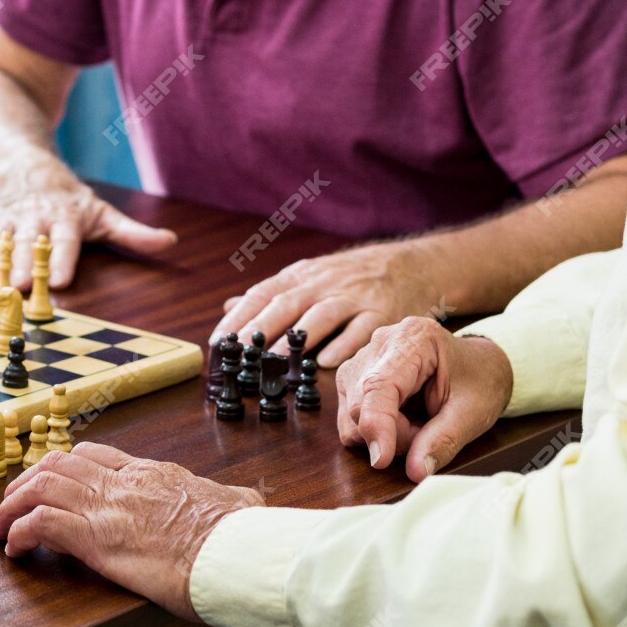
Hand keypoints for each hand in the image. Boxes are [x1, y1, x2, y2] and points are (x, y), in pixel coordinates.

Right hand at [0, 158, 175, 289]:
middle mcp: (34, 218)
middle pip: (27, 243)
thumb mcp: (101, 212)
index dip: (61, 260)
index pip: (64, 240)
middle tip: (14, 289)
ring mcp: (7, 220)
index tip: (58, 282)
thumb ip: (132, 233)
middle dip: (20, 266)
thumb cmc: (68, 199)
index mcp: (64, 217)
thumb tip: (170, 242)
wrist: (25, 168)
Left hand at [0, 443, 262, 621]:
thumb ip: (233, 499)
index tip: (51, 482)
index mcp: (153, 474)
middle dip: (28, 480)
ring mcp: (108, 507)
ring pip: (42, 485)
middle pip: (59, 463)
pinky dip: (20, 531)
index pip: (96, 456)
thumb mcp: (239, 505)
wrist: (238, 553)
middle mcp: (124, 483)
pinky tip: (14, 547)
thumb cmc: (241, 536)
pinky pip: (41, 523)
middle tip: (12, 502)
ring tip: (0, 525)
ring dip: (13, 504)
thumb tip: (246, 502)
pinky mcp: (97, 539)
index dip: (66, 466)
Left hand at [213, 240, 450, 367]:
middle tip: (239, 354)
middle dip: (260, 329)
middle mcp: (323, 284)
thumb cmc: (350, 276)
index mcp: (301, 277)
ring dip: (298, 339)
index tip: (217, 341)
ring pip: (321, 315)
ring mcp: (353, 297)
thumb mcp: (308, 276)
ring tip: (275, 361)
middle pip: (287, 304)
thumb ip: (271, 295)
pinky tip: (325, 361)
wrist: (410, 264)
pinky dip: (342, 344)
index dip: (239, 318)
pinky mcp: (382, 312)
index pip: (262, 295)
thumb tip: (229, 307)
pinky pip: (360, 329)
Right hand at [334, 317, 511, 481]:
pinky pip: (350, 417)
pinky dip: (376, 430)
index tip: (382, 460)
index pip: (378, 385)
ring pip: (350, 415)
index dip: (377, 425)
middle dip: (392, 434)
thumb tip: (416, 471)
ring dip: (384, 434)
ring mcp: (362, 358)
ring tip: (418, 425)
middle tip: (428, 433)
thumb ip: (443, 440)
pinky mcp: (354, 377)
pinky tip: (403, 420)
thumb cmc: (479, 381)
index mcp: (413, 339)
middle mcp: (380, 343)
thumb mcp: (472, 413)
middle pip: (360, 404)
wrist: (480, 365)